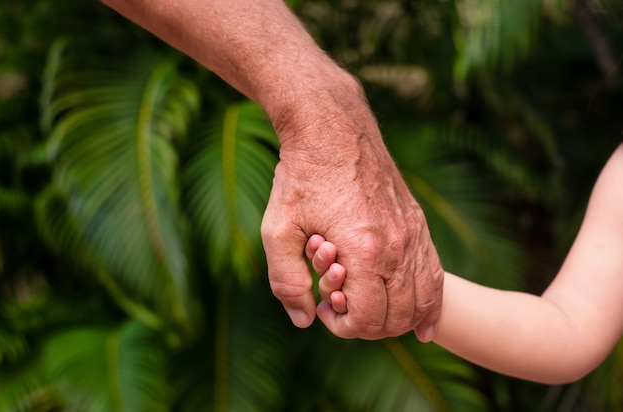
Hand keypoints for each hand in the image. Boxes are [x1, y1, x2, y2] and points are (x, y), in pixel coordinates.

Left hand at [261, 73, 443, 340]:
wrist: (333, 127)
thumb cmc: (301, 177)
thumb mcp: (277, 230)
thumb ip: (286, 281)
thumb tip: (304, 320)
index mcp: (364, 252)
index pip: (368, 319)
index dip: (344, 326)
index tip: (324, 307)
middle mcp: (398, 247)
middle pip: (399, 316)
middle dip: (369, 326)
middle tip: (343, 307)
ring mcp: (414, 233)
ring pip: (424, 299)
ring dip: (400, 319)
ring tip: (374, 314)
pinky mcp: (418, 222)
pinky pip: (435, 274)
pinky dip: (430, 302)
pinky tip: (424, 323)